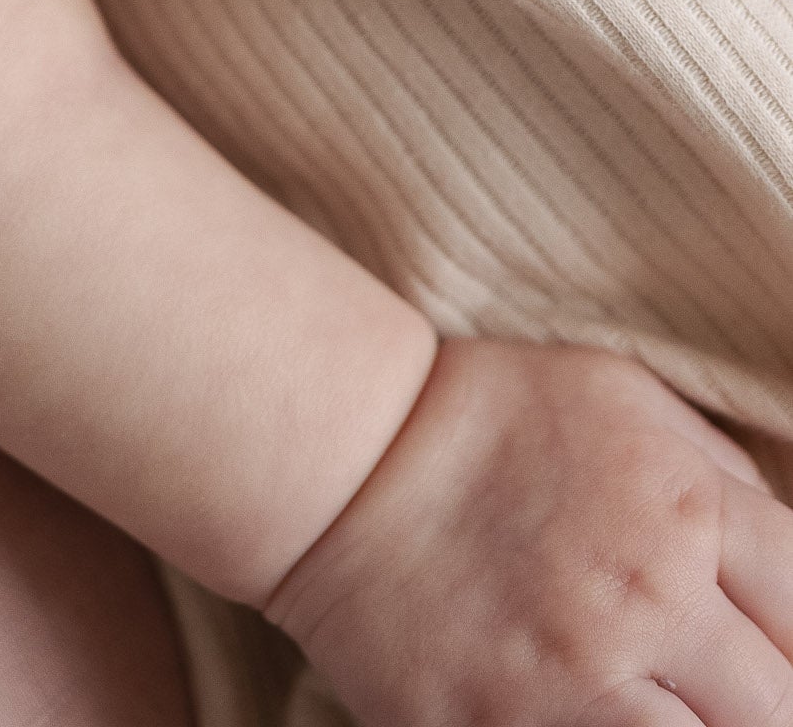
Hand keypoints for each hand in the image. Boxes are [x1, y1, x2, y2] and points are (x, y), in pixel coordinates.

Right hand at [269, 339, 792, 726]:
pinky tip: (623, 724)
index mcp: (684, 508)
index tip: (779, 655)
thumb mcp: (618, 396)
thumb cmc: (486, 418)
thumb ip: (715, 470)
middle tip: (738, 698)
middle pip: (781, 704)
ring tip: (681, 715)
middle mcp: (648, 596)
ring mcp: (578, 678)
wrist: (343, 459)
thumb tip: (780, 536)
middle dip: (772, 707)